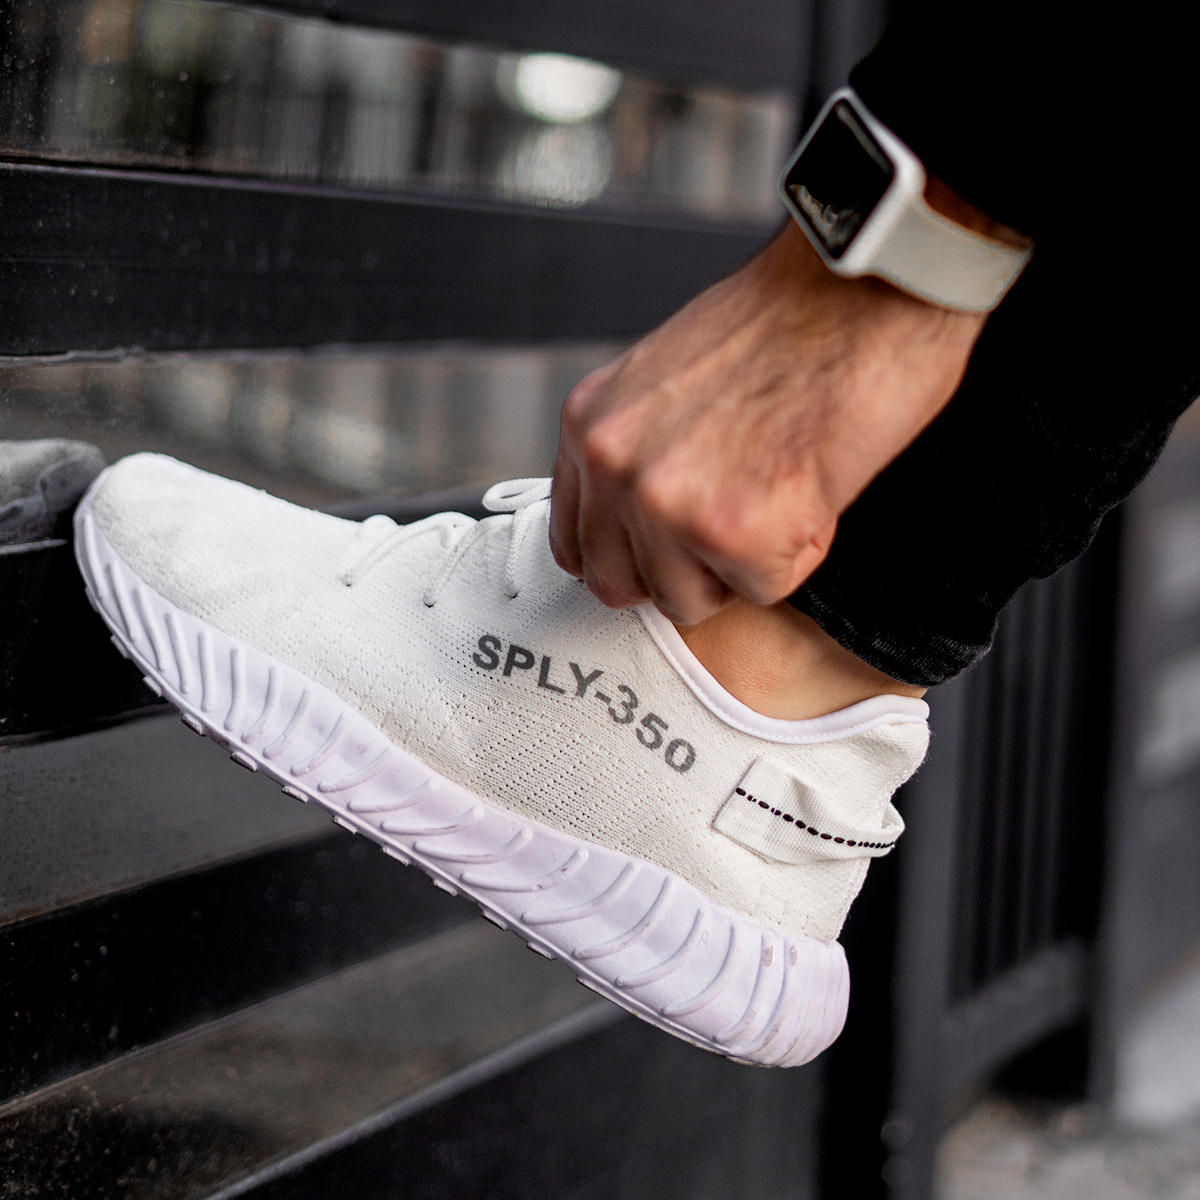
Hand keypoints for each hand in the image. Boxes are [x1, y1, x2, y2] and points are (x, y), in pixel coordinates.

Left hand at [549, 219, 986, 624]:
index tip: (669, 549)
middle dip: (679, 574)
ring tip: (778, 490)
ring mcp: (666, 502)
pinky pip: (762, 589)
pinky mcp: (733, 532)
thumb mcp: (667, 382)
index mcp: (590, 424)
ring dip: (739, 565)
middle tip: (733, 528)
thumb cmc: (789, 325)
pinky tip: (812, 486)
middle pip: (619, 586)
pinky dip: (799, 551)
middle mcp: (612, 465)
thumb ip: (637, 452)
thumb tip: (637, 522)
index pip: (574, 541)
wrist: (865, 290)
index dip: (629, 557)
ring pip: (688, 600)